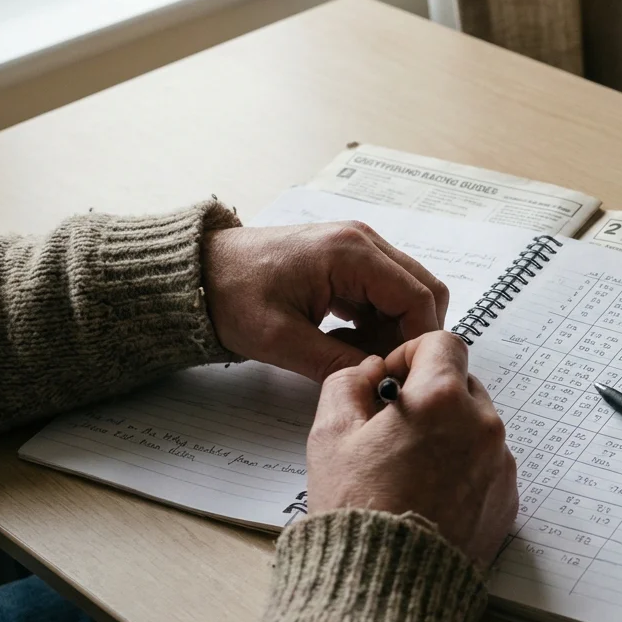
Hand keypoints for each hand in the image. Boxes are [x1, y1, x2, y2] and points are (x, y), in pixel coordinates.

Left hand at [202, 222, 448, 381]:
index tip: (405, 374)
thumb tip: (382, 381)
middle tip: (385, 367)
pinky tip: (346, 342)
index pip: (419, 298)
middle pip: (424, 290)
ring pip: (407, 292)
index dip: (421, 341)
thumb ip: (338, 364)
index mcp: (352, 253)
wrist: (197, 273)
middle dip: (412, 334)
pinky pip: (385, 291)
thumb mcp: (282, 341)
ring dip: (394, 329)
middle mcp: (363, 240)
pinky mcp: (348, 258)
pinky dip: (379, 320)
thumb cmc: (231, 297)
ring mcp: (358, 246)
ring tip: (356, 356)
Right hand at [305, 332, 516, 566]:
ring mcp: (501, 463)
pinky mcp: (508, 498)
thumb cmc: (357, 509)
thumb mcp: (330, 435)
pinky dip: (463, 467)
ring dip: (447, 432)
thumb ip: (349, 384)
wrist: (388, 585)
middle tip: (392, 429)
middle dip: (429, 395)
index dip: (410, 354)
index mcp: (442, 399)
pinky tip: (429, 494)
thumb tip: (370, 372)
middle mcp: (483, 426)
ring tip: (408, 468)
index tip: (390, 381)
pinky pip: (488, 464)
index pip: (442, 342)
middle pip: (462, 384)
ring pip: (476, 426)